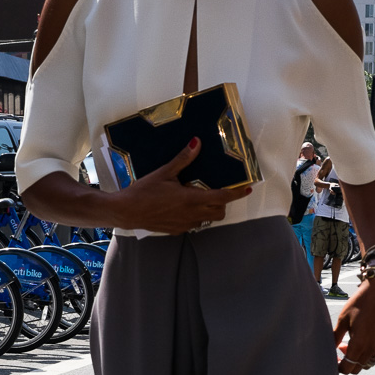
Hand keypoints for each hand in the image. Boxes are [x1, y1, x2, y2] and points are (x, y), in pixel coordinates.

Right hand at [113, 138, 251, 232]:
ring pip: (207, 220)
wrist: (127, 212)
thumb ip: (183, 159)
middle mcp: (191, 215)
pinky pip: (193, 224)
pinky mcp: (176, 230)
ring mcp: (184, 225)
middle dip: (223, 203)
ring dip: (209, 210)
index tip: (248, 188)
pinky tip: (183, 207)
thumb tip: (197, 143)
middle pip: (219, 212)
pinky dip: (195, 215)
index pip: (222, 198)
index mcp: (191, 199)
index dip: (238, 194)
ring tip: (198, 197)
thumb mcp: (164, 173)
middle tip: (218, 191)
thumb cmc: (144, 191)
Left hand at [333, 278, 374, 374]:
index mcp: (359, 344)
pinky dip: (366, 351)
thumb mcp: (343, 319)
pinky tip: (360, 337)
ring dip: (357, 358)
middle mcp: (371, 348)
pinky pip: (374, 352)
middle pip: (357, 369)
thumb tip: (329, 348)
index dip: (338, 368)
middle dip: (347, 364)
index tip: (333, 360)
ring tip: (350, 343)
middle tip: (340, 350)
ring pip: (367, 362)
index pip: (347, 368)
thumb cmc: (359, 303)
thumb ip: (335, 337)